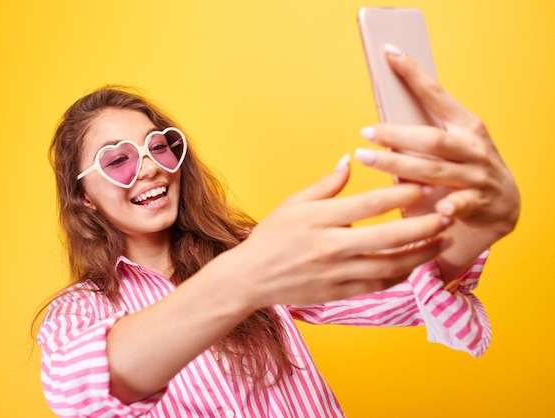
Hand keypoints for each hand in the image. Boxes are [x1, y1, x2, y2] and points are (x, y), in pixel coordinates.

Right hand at [221, 155, 452, 308]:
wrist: (250, 278)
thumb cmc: (272, 236)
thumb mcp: (293, 203)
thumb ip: (326, 185)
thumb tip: (350, 160)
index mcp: (319, 219)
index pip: (369, 204)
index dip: (401, 194)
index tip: (425, 184)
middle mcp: (331, 247)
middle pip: (388, 237)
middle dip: (423, 226)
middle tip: (448, 214)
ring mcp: (336, 273)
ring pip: (390, 266)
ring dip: (421, 254)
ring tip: (442, 240)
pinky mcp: (338, 293)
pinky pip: (378, 286)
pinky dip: (401, 276)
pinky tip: (417, 264)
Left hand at [354, 45, 519, 278]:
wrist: (503, 203)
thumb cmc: (466, 167)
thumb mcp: (452, 144)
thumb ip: (423, 133)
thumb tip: (381, 121)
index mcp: (466, 124)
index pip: (436, 95)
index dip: (414, 74)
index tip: (390, 54)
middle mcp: (473, 146)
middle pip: (431, 138)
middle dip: (396, 134)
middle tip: (365, 131)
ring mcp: (478, 175)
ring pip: (435, 170)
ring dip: (400, 166)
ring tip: (369, 159)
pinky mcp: (480, 202)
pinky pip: (461, 204)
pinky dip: (449, 204)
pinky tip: (437, 207)